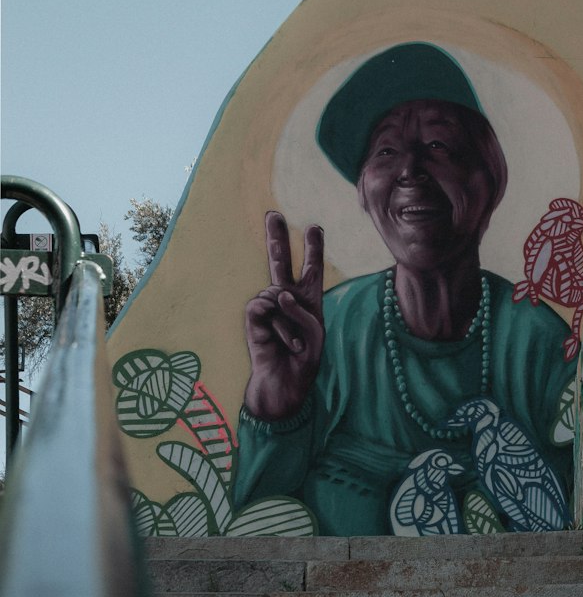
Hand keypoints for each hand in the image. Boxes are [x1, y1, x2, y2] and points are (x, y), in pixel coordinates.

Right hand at [243, 212, 324, 420]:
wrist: (285, 383)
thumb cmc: (304, 359)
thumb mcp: (315, 333)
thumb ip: (301, 309)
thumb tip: (278, 293)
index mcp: (308, 300)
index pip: (311, 270)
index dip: (313, 249)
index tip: (314, 228)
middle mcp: (286, 299)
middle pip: (280, 261)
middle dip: (277, 237)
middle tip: (273, 213)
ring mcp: (268, 307)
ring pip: (277, 292)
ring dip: (289, 321)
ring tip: (293, 343)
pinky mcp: (253, 317)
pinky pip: (265, 307)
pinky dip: (277, 325)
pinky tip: (280, 342)